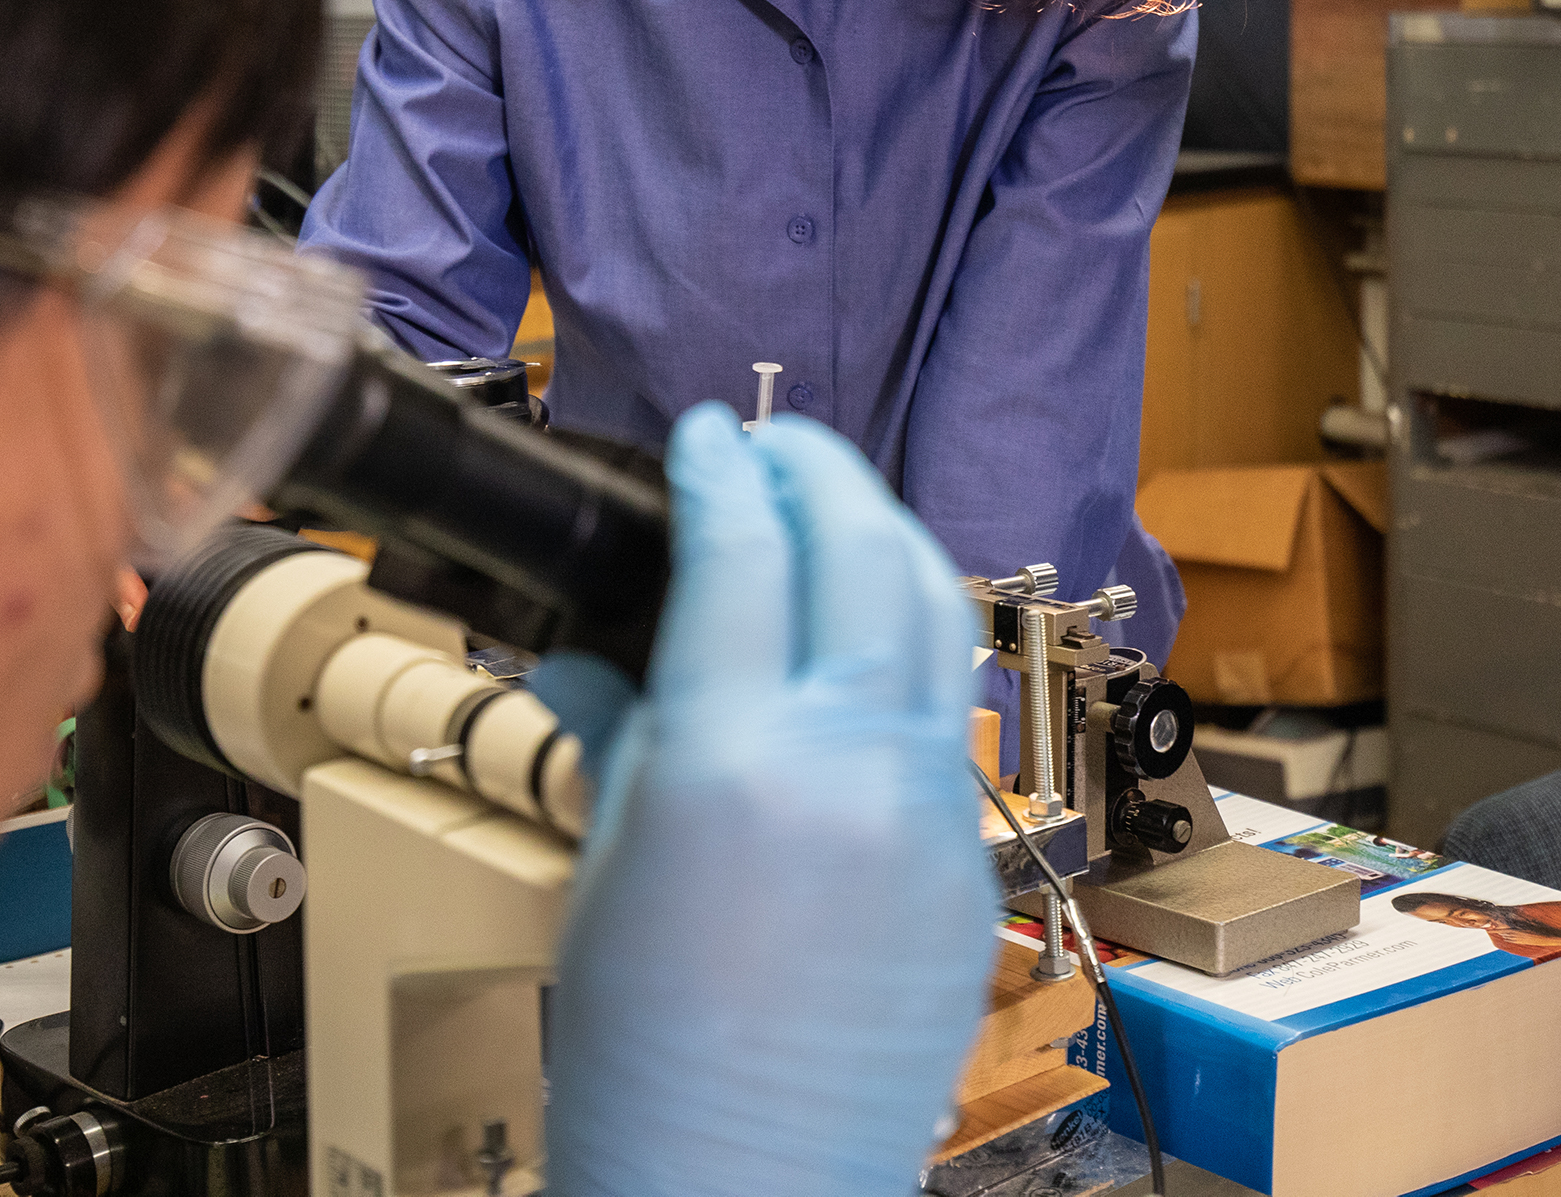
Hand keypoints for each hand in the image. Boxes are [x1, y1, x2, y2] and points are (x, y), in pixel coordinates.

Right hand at [536, 406, 998, 1196]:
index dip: (723, 472)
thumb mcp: (601, 871)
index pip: (743, 554)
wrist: (742, 1193)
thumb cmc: (646, 1064)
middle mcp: (851, 769)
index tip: (704, 439)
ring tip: (829, 519)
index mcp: (735, 763)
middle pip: (864, 550)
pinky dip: (906, 656)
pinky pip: (945, 723)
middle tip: (774, 449)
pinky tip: (859, 653)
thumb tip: (592, 650)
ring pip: (936, 618)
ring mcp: (930, 816)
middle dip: (820, 473)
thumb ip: (618, 733)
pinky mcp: (968, 868)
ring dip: (883, 542)